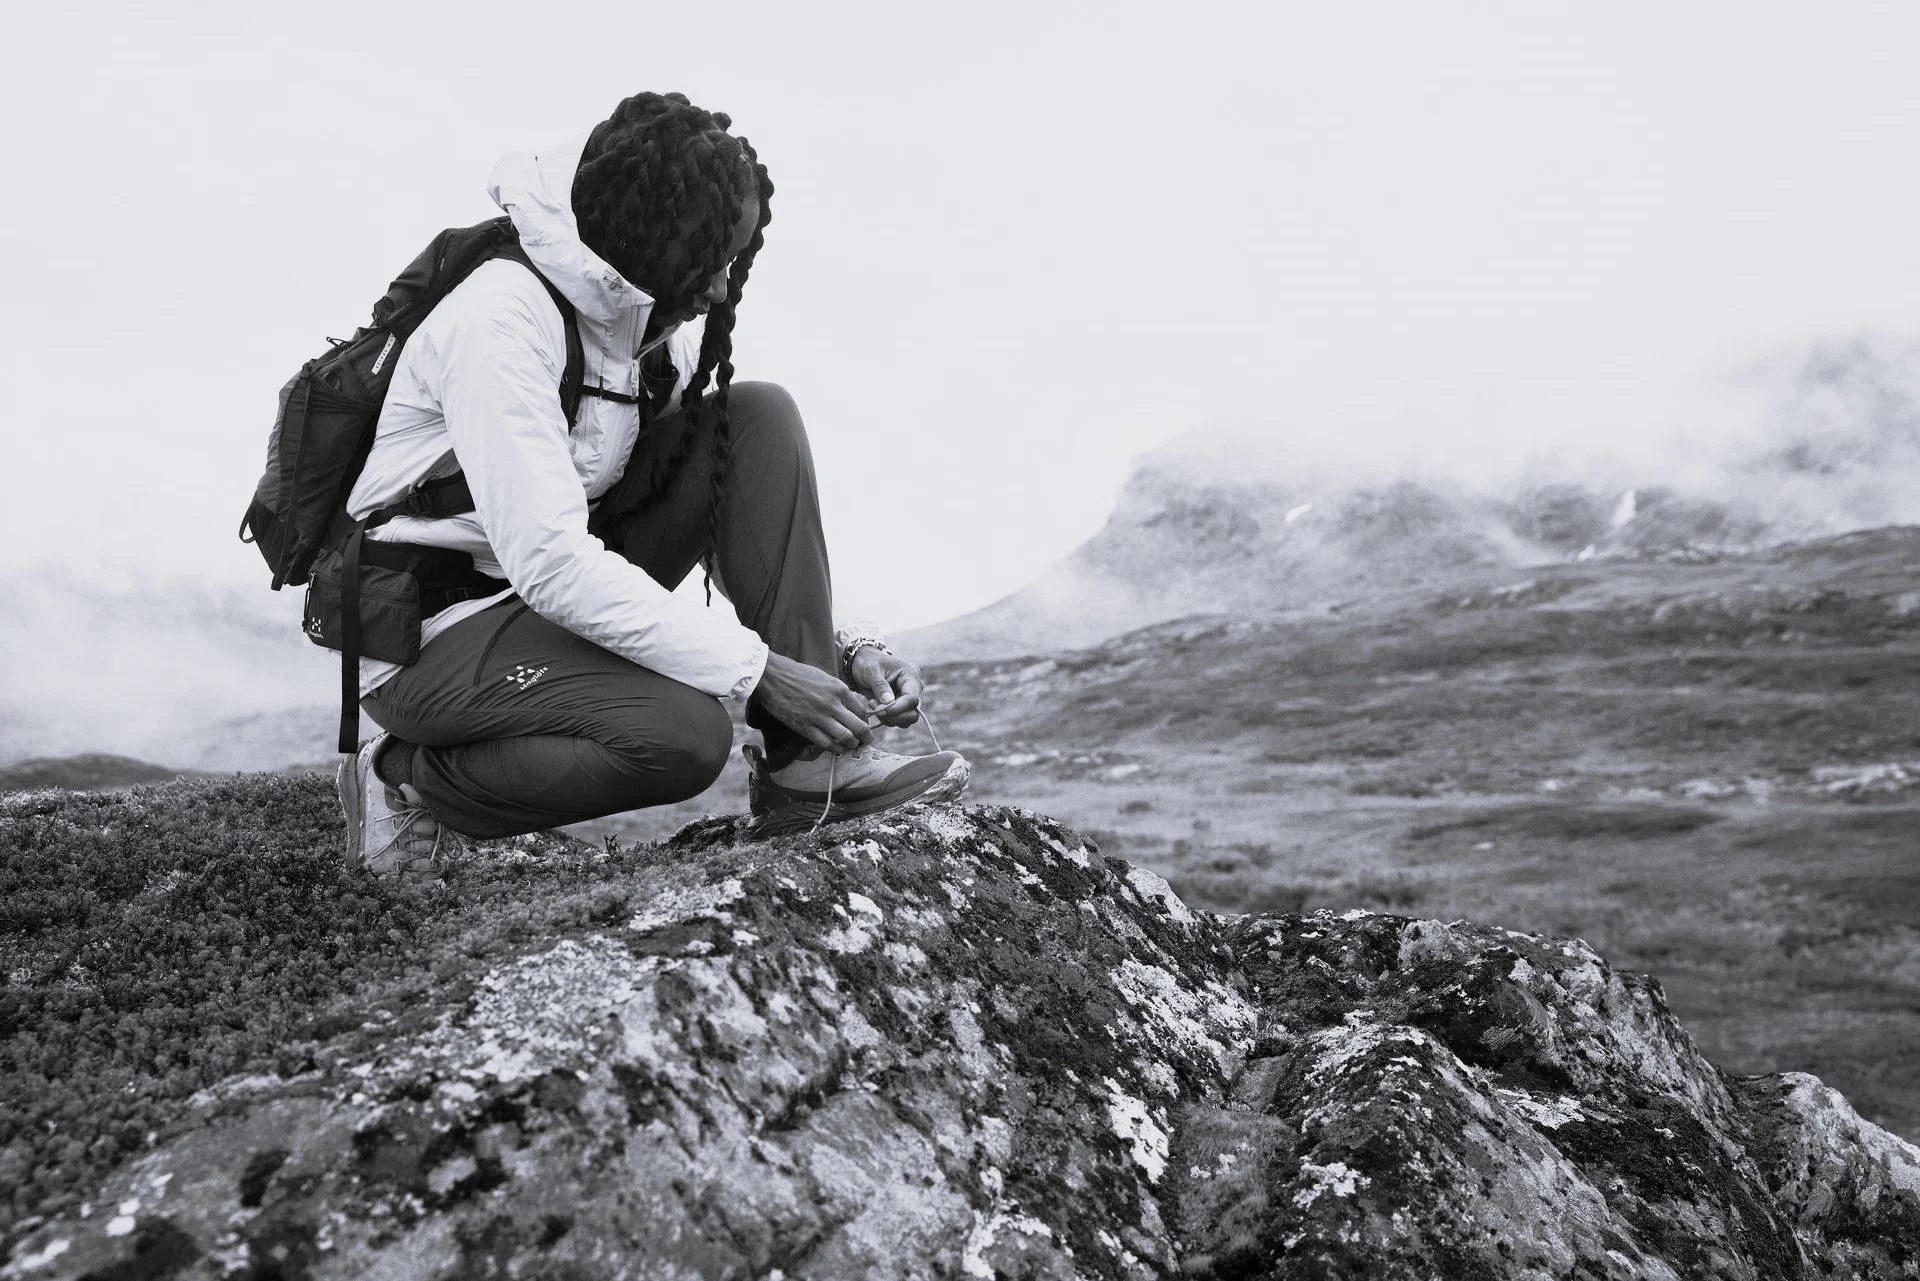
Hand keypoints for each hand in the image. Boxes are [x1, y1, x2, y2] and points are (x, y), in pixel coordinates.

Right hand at [754, 653, 875, 752]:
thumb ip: (839, 692)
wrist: (773, 677)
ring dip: (851, 745)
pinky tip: (836, 749)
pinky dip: (835, 749)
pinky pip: (826, 743)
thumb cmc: (798, 675)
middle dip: (865, 737)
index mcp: (839, 689)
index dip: (866, 722)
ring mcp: (819, 717)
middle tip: (865, 742)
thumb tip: (849, 705)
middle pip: (858, 727)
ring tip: (851, 746)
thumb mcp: (825, 678)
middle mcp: (833, 704)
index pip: (862, 711)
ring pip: (845, 738)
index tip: (864, 726)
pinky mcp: (805, 727)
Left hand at [847, 646, 922, 727]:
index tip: (879, 710)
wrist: (862, 665)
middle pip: (913, 714)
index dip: (897, 708)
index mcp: (911, 676)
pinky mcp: (900, 707)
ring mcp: (907, 700)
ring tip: (872, 703)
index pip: (912, 699)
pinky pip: (897, 721)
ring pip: (905, 720)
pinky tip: (874, 706)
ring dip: (888, 718)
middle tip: (874, 707)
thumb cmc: (868, 663)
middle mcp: (913, 690)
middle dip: (893, 716)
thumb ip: (880, 686)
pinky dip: (885, 718)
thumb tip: (889, 702)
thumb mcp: (871, 670)